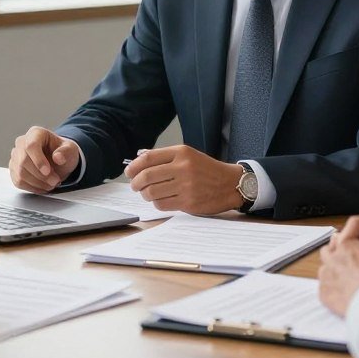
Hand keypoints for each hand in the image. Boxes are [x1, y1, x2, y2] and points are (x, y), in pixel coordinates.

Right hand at [9, 127, 79, 192]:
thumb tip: (58, 157)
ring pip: (20, 173)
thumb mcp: (71, 150)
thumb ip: (66, 152)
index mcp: (36, 133)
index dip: (38, 160)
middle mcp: (22, 142)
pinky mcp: (14, 169)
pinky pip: (19, 182)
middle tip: (55, 181)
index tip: (48, 171)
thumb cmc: (62, 152)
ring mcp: (16, 156)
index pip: (31, 145)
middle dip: (40, 175)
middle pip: (23, 161)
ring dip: (37, 183)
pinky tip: (43, 186)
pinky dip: (32, 187)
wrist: (57, 160)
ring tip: (51, 184)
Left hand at [124, 146, 241, 214]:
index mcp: (181, 152)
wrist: (230, 183)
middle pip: (147, 176)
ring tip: (147, 193)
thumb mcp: (188, 155)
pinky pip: (162, 204)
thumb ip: (166, 158)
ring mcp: (186, 186)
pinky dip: (156, 203)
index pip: (148, 158)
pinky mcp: (189, 202)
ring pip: (152, 192)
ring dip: (145, 194)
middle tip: (135, 185)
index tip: (129, 172)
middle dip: (135, 183)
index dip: (134, 166)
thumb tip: (139, 162)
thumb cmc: (206, 169)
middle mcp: (183, 167)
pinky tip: (160, 200)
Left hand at [318, 238, 358, 316]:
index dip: (347, 244)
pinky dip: (332, 291)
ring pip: (324, 270)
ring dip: (333, 273)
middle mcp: (332, 258)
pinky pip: (324, 289)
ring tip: (347, 282)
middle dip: (336, 256)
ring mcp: (326, 276)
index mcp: (346, 245)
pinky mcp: (324, 294)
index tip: (355, 252)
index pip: (340, 238)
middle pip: (328, 252)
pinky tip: (344, 295)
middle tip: (349, 265)